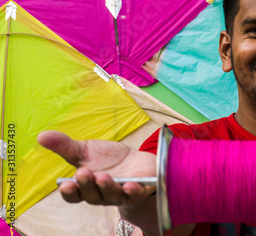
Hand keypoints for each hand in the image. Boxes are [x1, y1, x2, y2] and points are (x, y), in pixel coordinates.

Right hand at [37, 131, 155, 205]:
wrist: (137, 162)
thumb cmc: (108, 159)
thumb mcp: (86, 150)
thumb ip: (65, 146)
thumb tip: (41, 135)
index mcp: (85, 187)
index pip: (74, 195)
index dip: (69, 192)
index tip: (65, 185)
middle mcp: (101, 195)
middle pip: (92, 195)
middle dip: (87, 185)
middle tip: (84, 172)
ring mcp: (120, 194)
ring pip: (112, 195)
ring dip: (107, 187)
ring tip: (102, 176)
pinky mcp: (139, 190)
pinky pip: (135, 194)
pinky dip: (132, 191)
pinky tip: (130, 184)